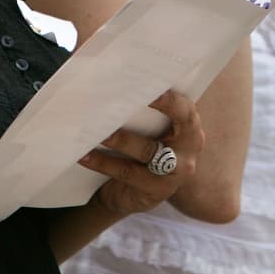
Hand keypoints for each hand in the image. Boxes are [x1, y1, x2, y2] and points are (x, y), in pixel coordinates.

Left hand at [78, 90, 205, 215]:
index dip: (171, 101)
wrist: (133, 189)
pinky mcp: (156, 191)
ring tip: (98, 133)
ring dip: (121, 140)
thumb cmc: (141, 144)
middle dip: (152, 112)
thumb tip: (111, 82)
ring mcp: (174, 173)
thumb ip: (141, 107)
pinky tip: (85, 156)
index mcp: (190, 127)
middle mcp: (188, 149)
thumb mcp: (148, 127)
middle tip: (116, 109)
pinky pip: (128, 174)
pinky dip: (104, 163)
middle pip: (167, 134)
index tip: (151, 91)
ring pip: (147, 151)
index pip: (185, 110)